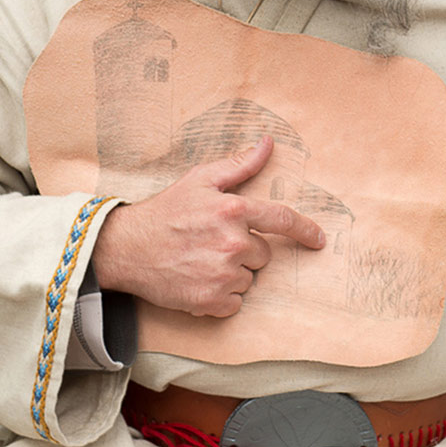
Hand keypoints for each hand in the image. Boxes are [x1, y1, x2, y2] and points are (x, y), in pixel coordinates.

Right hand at [89, 136, 326, 317]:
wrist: (127, 248)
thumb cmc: (165, 212)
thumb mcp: (200, 180)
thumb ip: (239, 164)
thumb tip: (268, 144)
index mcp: (233, 210)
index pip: (282, 220)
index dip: (305, 231)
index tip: (319, 240)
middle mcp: (232, 243)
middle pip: (262, 255)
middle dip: (245, 250)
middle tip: (212, 243)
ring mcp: (222, 274)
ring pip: (247, 279)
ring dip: (231, 273)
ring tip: (201, 261)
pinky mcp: (210, 300)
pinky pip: (234, 302)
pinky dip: (221, 296)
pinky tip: (199, 280)